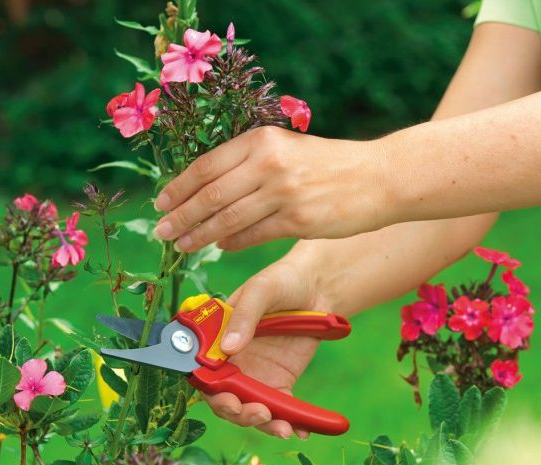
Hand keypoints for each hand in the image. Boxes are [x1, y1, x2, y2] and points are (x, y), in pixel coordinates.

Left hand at [153, 126, 387, 251]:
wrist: (379, 177)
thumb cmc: (331, 164)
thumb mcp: (288, 149)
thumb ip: (251, 163)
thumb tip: (211, 189)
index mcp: (262, 140)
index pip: (207, 165)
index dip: (180, 187)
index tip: (161, 203)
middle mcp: (269, 163)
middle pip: (211, 194)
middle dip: (182, 215)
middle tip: (161, 231)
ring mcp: (283, 193)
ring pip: (228, 219)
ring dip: (200, 235)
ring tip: (181, 245)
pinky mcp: (298, 221)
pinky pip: (254, 235)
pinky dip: (232, 243)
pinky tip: (219, 248)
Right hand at [199, 256, 333, 438]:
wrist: (318, 288)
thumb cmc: (282, 281)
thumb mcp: (261, 290)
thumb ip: (244, 316)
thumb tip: (229, 348)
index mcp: (217, 337)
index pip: (203, 370)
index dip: (210, 389)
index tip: (227, 399)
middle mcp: (232, 361)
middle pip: (224, 396)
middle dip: (237, 412)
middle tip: (258, 413)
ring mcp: (256, 374)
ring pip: (250, 407)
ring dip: (262, 423)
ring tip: (282, 427)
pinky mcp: (280, 382)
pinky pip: (279, 408)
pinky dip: (288, 422)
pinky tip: (300, 430)